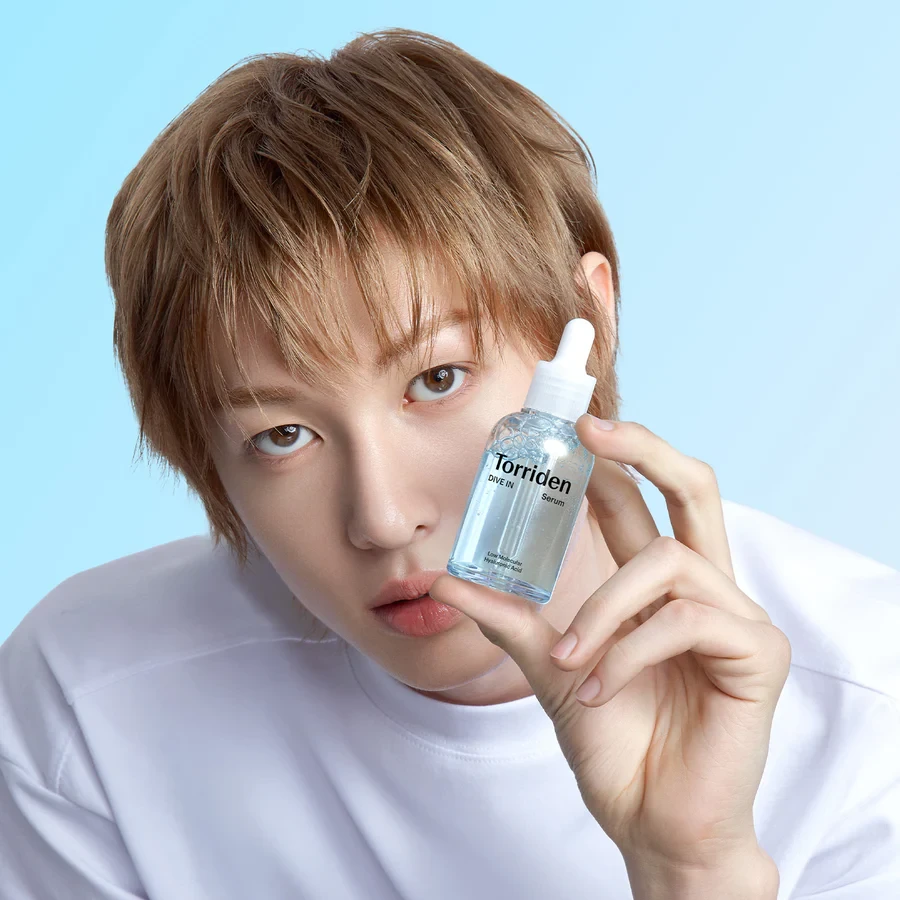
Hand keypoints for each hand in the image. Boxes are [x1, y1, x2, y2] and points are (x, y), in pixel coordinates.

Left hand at [429, 417, 790, 881]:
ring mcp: (737, 615)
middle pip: (695, 488)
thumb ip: (507, 618)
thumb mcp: (549, 667)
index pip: (641, 503)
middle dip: (646, 448)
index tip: (570, 427)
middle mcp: (703, 587)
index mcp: (657, 586)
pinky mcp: (758, 652)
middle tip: (592, 430)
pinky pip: (684, 620)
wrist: (651, 821)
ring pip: (667, 562)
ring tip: (568, 662)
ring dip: (603, 610)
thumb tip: (444, 578)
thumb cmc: (612, 743)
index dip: (613, 459)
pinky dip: (627, 652)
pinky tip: (598, 689)